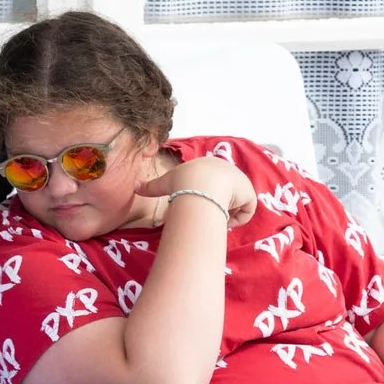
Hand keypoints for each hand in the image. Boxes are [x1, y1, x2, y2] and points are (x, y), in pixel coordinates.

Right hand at [139, 155, 257, 226]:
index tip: (198, 205)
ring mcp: (240, 180)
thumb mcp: (164, 183)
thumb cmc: (182, 182)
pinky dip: (236, 219)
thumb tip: (133, 187)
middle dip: (216, 205)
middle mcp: (227, 170)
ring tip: (214, 215)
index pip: (211, 184)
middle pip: (225, 194)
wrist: (199, 185)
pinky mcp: (249, 192)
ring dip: (225, 213)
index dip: (206, 197)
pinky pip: (246, 211)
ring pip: (235, 204)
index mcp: (209, 165)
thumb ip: (150, 187)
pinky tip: (225, 218)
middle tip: (205, 213)